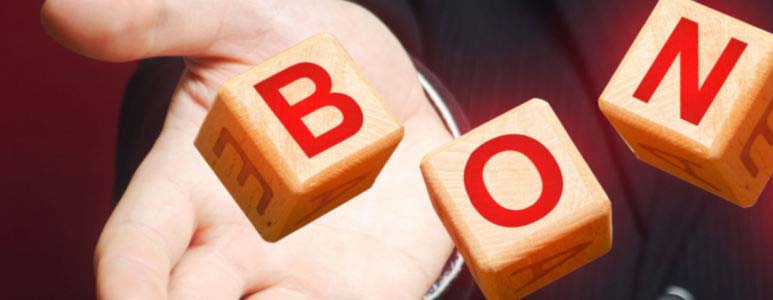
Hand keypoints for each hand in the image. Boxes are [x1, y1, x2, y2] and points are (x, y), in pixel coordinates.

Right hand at [43, 0, 455, 297]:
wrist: (395, 82)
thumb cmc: (299, 51)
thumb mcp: (240, 21)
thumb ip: (164, 20)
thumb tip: (65, 10)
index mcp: (188, 186)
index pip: (139, 249)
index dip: (130, 283)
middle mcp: (237, 246)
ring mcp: (302, 275)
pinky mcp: (371, 287)